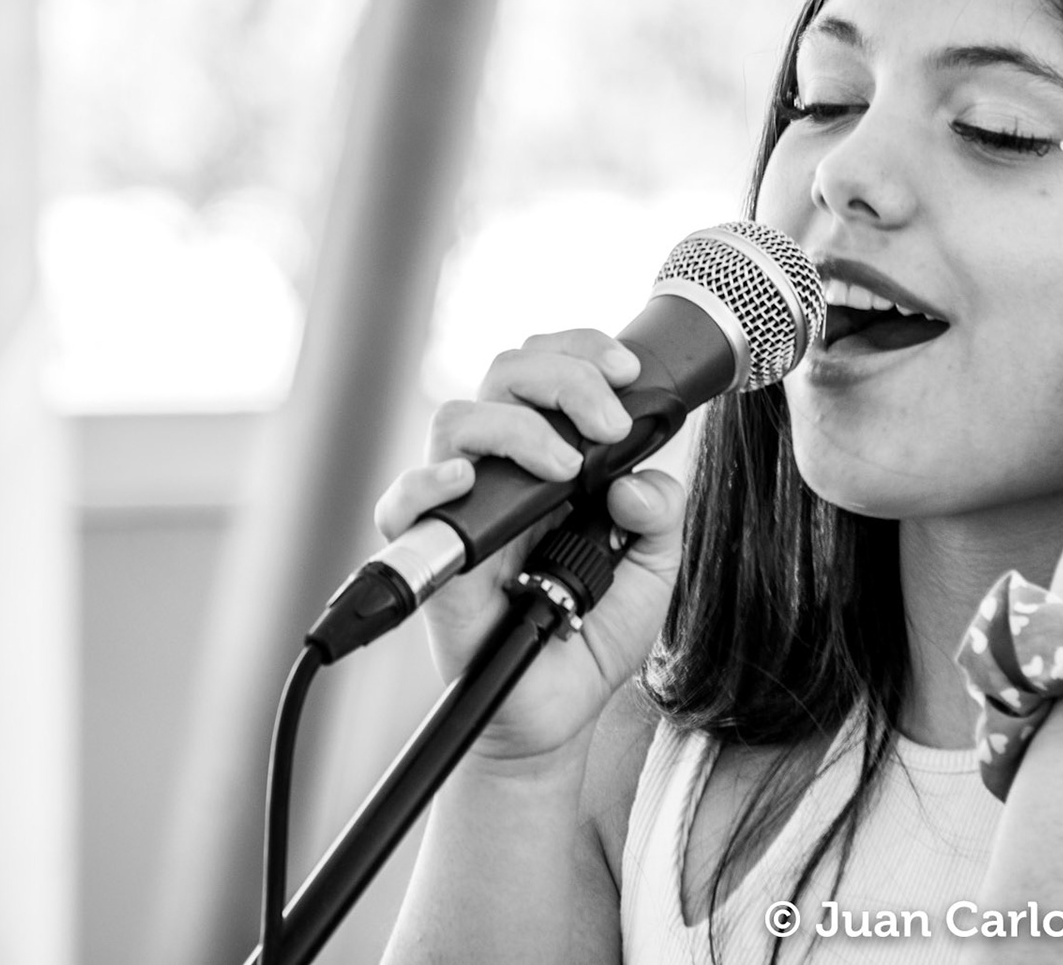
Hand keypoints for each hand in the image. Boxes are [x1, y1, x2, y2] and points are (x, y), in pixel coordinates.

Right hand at [372, 329, 683, 763]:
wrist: (554, 711)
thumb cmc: (589, 631)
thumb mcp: (652, 568)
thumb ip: (660, 515)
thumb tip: (636, 481)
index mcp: (553, 454)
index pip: (550, 368)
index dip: (583, 351)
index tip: (628, 370)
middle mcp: (503, 468)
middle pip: (505, 373)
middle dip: (564, 377)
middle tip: (608, 424)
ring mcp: (466, 506)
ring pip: (456, 417)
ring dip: (518, 426)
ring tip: (565, 468)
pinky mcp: (435, 552)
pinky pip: (402, 500)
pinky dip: (429, 481)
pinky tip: (466, 483)